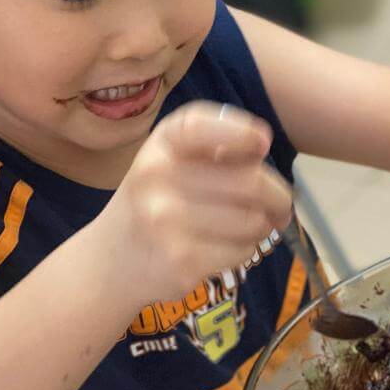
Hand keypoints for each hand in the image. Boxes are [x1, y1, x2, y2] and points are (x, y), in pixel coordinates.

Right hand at [96, 102, 292, 301]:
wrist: (110, 262)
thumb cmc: (157, 202)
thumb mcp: (174, 160)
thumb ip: (216, 148)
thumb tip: (263, 147)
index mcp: (162, 143)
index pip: (202, 126)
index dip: (240, 132)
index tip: (263, 143)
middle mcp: (157, 176)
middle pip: (251, 182)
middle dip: (278, 197)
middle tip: (279, 207)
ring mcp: (165, 220)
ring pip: (253, 221)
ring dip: (263, 227)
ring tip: (245, 228)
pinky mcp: (180, 261)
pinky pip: (242, 251)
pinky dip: (244, 251)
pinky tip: (223, 248)